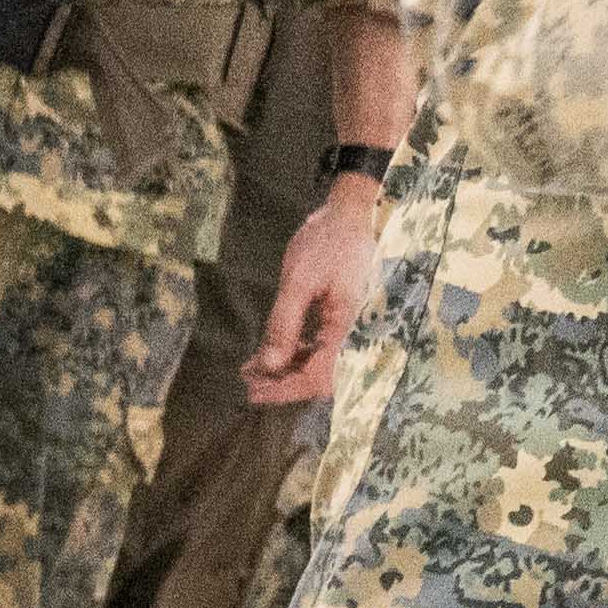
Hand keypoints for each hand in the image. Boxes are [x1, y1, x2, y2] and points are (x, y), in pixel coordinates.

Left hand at [242, 182, 381, 403]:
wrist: (353, 214)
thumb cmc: (328, 243)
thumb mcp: (298, 281)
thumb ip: (284, 324)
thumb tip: (269, 366)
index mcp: (350, 328)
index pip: (319, 376)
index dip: (286, 389)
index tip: (254, 393)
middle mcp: (357, 335)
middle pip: (322, 378)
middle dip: (285, 384)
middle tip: (249, 383)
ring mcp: (353, 329)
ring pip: (322, 365)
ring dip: (288, 370)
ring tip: (254, 370)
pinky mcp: (346, 321)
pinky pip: (324, 348)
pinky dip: (298, 353)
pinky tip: (273, 352)